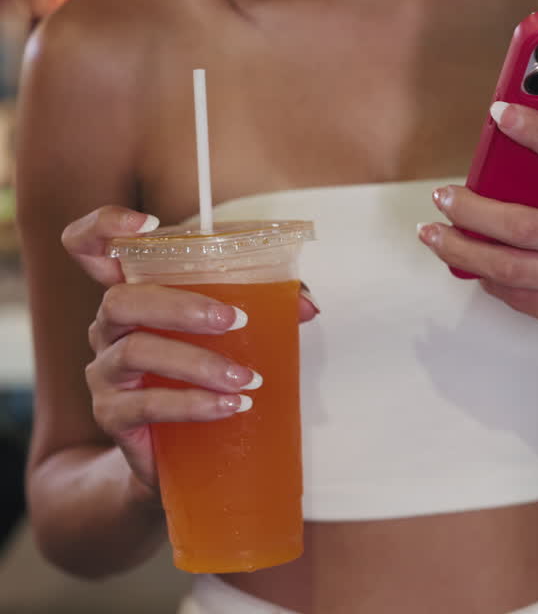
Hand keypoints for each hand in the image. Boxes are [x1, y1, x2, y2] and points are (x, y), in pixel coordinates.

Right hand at [63, 205, 319, 491]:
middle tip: (234, 320)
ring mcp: (105, 371)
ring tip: (246, 379)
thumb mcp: (234, 334)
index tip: (149, 224)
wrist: (181, 452)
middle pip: (121, 299)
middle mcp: (109, 327)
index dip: (105, 226)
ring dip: (198, 362)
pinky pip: (144, 405)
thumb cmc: (204, 374)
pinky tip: (229, 406)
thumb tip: (307, 304)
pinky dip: (192, 403)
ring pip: (136, 352)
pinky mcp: (112, 414)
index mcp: (135, 294)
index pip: (91, 248)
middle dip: (181, 305)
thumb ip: (268, 307)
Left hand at [420, 102, 537, 354]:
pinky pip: (522, 298)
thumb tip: (511, 159)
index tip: (501, 113)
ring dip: (464, 251)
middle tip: (443, 197)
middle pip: (526, 226)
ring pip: (513, 268)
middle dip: (473, 211)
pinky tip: (471, 264)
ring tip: (435, 235)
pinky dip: (489, 279)